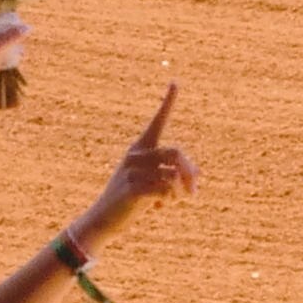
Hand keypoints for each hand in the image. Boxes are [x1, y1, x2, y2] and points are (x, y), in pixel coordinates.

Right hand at [71, 84, 197, 244]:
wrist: (103, 220)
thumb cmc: (130, 200)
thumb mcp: (152, 184)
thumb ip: (173, 175)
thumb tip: (199, 173)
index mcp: (139, 149)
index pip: (157, 122)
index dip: (168, 102)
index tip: (175, 82)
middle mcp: (135, 155)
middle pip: (177, 153)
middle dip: (190, 173)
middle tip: (194, 192)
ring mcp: (132, 170)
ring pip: (173, 176)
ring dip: (179, 193)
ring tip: (171, 202)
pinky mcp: (133, 188)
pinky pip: (166, 190)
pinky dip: (169, 201)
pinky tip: (157, 208)